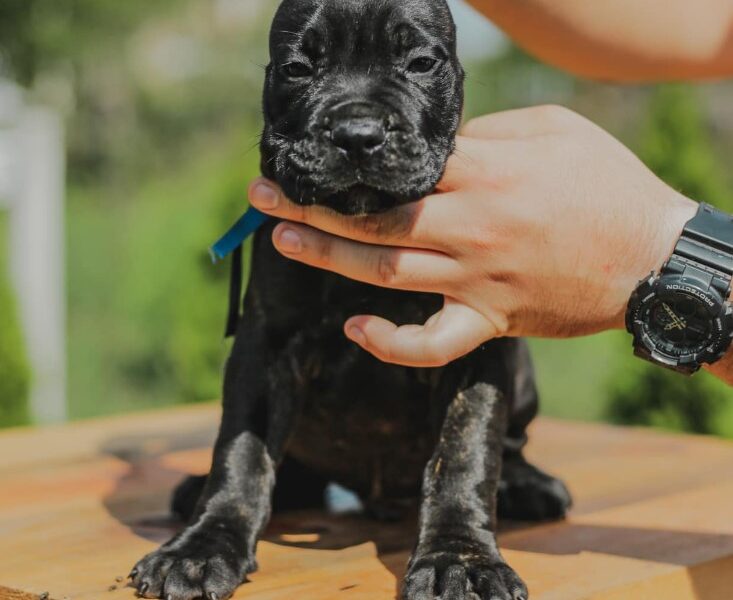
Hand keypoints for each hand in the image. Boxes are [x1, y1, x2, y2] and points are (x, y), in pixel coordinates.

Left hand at [249, 105, 696, 366]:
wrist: (654, 257)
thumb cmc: (608, 186)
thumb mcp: (555, 131)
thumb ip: (491, 133)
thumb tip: (440, 147)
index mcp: (487, 172)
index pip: (398, 166)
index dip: (349, 165)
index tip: (313, 163)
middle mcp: (473, 226)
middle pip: (375, 217)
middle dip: (313, 207)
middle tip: (265, 199)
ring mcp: (478, 278)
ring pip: (388, 269)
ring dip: (330, 257)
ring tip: (284, 242)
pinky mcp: (492, 319)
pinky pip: (433, 343)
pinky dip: (393, 343)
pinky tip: (355, 330)